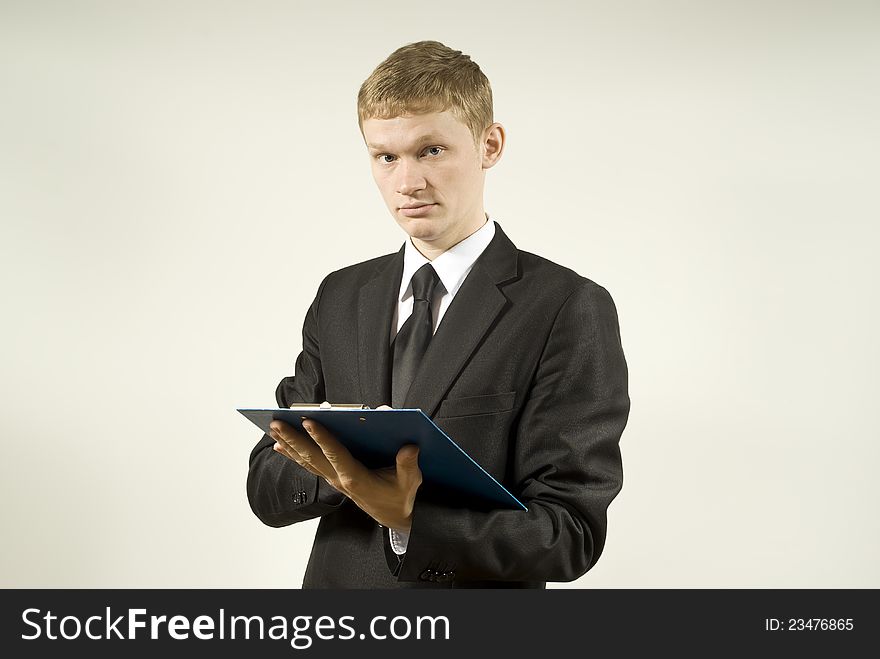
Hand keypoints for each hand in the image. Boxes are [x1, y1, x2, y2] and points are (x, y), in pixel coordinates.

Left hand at [269, 419, 421, 532]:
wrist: (396, 518)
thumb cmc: (402, 497)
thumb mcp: (411, 481)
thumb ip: (408, 464)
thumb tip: (409, 446)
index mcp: (357, 479)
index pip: (335, 454)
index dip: (322, 437)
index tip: (309, 421)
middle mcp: (340, 479)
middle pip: (312, 457)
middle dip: (293, 438)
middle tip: (277, 423)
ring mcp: (334, 480)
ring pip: (306, 460)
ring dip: (289, 444)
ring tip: (273, 430)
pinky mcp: (333, 479)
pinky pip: (309, 465)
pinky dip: (293, 455)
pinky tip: (280, 446)